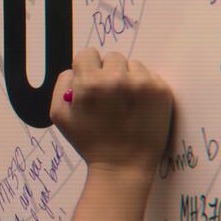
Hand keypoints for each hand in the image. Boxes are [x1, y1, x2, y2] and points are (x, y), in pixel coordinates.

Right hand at [49, 48, 172, 179]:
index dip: (87, 68)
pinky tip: (138, 107)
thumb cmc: (89, 142)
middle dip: (108, 72)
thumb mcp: (59, 115)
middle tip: (109, 96)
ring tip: (124, 103)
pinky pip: (149, 75)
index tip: (91, 83)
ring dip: (127, 78)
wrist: (122, 166)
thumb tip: (76, 70)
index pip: (87, 54)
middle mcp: (116, 79)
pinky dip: (143, 87)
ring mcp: (142, 83)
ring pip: (132, 65)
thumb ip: (62, 84)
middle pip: (111, 57)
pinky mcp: (160, 91)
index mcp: (89, 83)